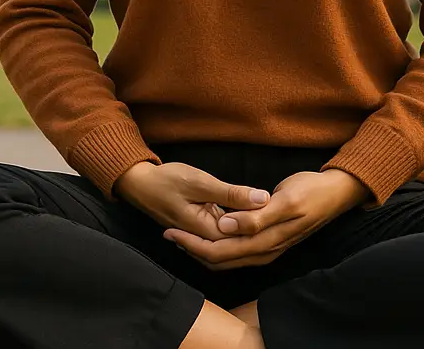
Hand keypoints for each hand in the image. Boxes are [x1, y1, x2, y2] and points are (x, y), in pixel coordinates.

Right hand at [113, 161, 271, 243]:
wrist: (140, 184)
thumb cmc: (168, 180)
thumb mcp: (201, 182)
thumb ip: (232, 193)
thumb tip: (263, 198)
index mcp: (206, 231)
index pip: (243, 238)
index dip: (264, 226)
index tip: (283, 210)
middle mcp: (204, 239)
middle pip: (239, 244)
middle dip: (261, 232)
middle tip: (282, 215)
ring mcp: (201, 234)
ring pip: (232, 240)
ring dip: (251, 231)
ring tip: (273, 217)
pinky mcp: (201, 226)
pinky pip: (224, 233)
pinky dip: (239, 226)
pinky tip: (254, 216)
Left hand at [163, 168, 369, 270]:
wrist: (335, 194)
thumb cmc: (310, 192)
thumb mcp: (285, 200)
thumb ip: (255, 216)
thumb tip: (226, 226)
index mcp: (265, 242)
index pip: (219, 251)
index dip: (192, 244)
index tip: (171, 230)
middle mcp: (264, 251)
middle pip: (219, 259)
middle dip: (192, 248)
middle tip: (169, 232)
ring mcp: (268, 249)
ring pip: (227, 258)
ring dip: (203, 248)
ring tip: (182, 234)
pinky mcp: (270, 242)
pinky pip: (237, 251)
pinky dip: (219, 245)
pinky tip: (210, 232)